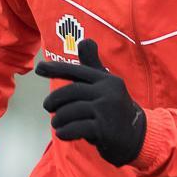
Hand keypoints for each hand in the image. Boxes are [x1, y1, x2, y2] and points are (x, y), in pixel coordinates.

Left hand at [38, 38, 146, 167]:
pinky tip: (63, 134)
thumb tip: (84, 40)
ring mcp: (106, 110)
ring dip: (59, 119)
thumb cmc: (115, 109)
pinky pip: (76, 128)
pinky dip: (65, 132)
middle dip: (55, 100)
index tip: (39, 68)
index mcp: (106, 80)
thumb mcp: (106, 85)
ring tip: (57, 124)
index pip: (77, 71)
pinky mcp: (104, 129)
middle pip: (71, 92)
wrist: (137, 136)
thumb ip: (93, 65)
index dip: (56, 69)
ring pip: (71, 111)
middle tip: (48, 107)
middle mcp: (107, 92)